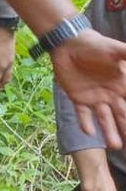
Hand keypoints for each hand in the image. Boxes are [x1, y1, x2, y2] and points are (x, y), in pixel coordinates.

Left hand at [51, 30, 125, 149]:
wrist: (70, 45)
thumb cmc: (96, 45)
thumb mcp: (115, 50)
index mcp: (123, 84)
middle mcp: (111, 95)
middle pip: (122, 115)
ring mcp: (95, 98)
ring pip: (105, 119)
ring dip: (110, 132)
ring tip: (115, 146)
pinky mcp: (78, 99)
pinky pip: (83, 114)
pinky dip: (85, 123)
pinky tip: (88, 132)